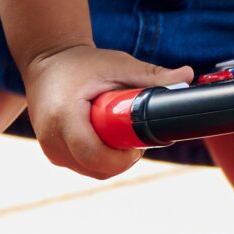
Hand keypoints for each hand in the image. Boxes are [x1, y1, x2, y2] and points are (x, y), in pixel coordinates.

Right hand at [22, 44, 192, 179]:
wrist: (46, 62)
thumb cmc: (83, 63)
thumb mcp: (118, 65)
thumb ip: (152, 76)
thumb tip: (187, 76)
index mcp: (65, 116)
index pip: (96, 155)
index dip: (124, 156)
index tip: (137, 141)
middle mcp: (52, 138)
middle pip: (98, 168)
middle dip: (123, 158)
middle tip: (133, 137)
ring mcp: (50, 149)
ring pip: (93, 171)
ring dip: (112, 159)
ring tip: (118, 132)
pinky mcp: (53, 154)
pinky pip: (84, 166)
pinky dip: (100, 157)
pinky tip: (106, 137)